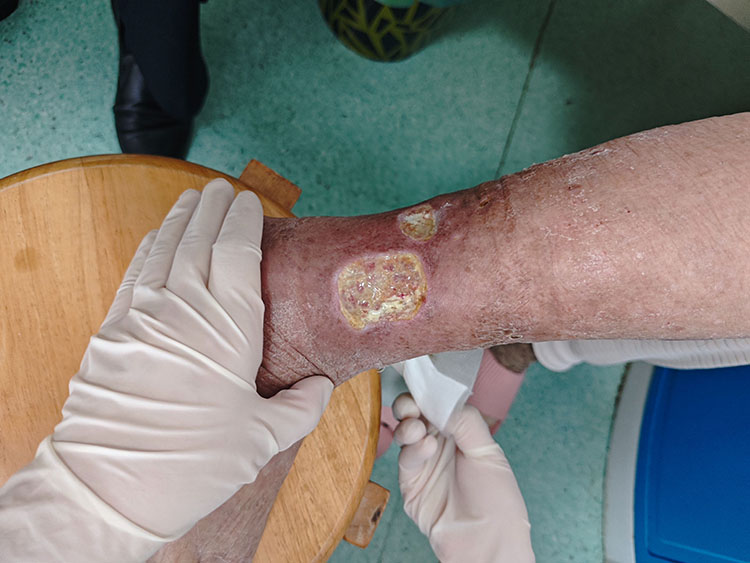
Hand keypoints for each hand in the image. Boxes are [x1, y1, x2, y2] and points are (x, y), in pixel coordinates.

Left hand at [51, 180, 332, 537]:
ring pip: (163, 248)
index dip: (244, 219)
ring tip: (191, 197)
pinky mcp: (114, 330)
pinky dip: (147, 248)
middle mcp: (183, 309)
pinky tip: (154, 238)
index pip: (236, 251)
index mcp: (228, 326)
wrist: (111, 488)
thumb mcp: (262, 440)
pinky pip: (134, 273)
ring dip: (178, 218)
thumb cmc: (192, 464)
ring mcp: (143, 315)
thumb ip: (301, 407)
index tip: (251, 200)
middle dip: (211, 207)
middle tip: (221, 186)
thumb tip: (319, 388)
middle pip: (198, 238)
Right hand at [394, 394, 533, 562]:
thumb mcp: (489, 453)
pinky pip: (404, 458)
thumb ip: (466, 422)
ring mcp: (424, 463)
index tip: (424, 388)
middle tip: (412, 406)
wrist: (488, 544)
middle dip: (410, 405)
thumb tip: (444, 401)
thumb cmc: (498, 502)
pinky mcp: (411, 483)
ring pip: (405, 433)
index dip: (429, 394)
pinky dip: (412, 449)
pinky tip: (426, 449)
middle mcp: (440, 445)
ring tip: (418, 428)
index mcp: (460, 434)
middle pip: (416, 414)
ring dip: (408, 425)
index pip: (438, 405)